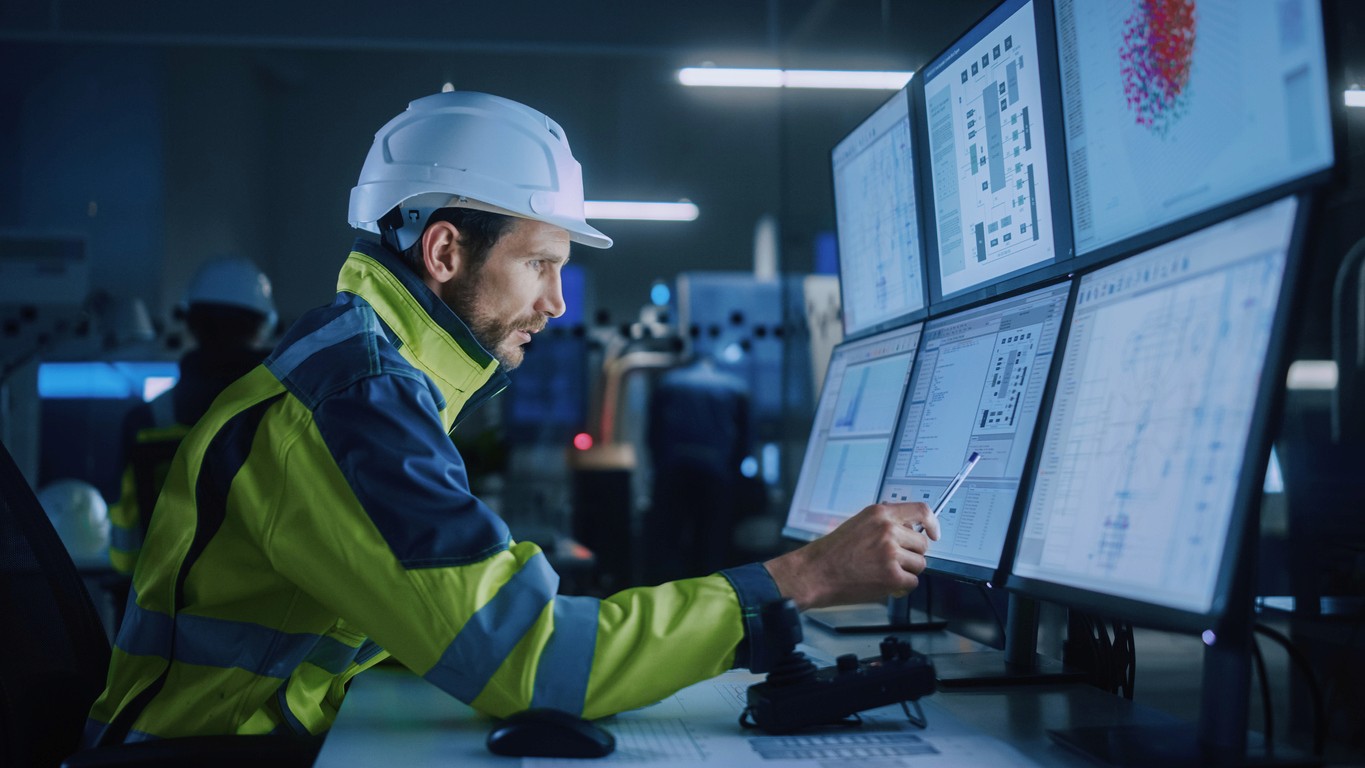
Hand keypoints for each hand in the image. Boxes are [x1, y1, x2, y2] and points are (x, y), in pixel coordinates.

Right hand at [763, 502, 938, 610]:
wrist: (815, 573)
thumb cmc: (832, 552)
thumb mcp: (858, 523)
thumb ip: (883, 522)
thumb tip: (906, 525)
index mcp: (880, 514)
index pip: (921, 511)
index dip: (933, 523)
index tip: (934, 533)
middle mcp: (888, 530)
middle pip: (922, 544)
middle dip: (911, 555)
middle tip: (893, 561)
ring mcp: (891, 553)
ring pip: (919, 564)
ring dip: (906, 571)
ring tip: (883, 572)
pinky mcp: (891, 576)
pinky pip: (912, 582)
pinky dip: (901, 587)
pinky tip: (883, 583)